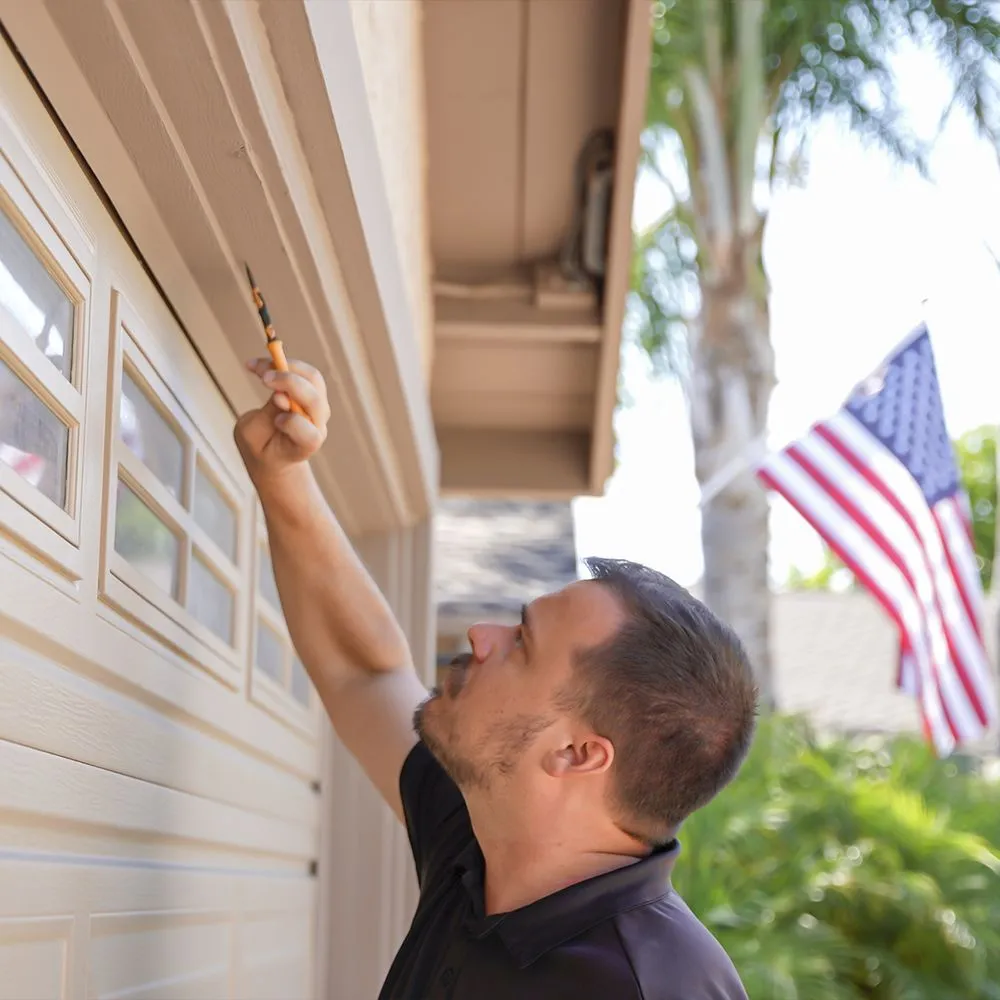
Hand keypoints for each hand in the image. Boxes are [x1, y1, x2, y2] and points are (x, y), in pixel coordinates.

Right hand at [234, 357, 329, 484]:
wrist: (273, 449)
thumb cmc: (262, 447)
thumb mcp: (253, 437)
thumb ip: (266, 418)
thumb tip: (281, 394)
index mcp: (306, 445)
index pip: (310, 435)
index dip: (293, 423)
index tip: (276, 420)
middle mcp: (318, 425)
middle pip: (314, 400)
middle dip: (290, 383)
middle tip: (264, 378)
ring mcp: (318, 407)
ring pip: (312, 379)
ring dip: (285, 367)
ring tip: (257, 367)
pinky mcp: (311, 391)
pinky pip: (302, 372)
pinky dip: (280, 363)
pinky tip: (256, 366)